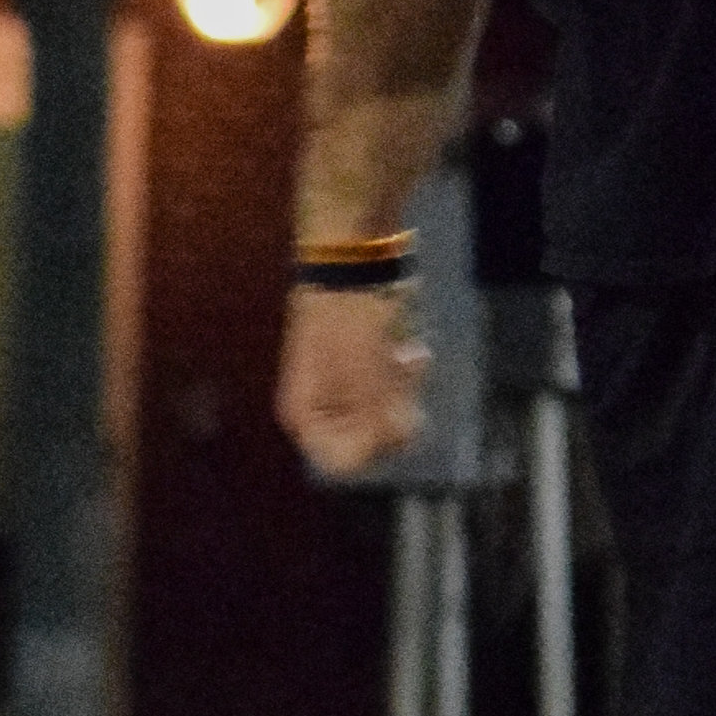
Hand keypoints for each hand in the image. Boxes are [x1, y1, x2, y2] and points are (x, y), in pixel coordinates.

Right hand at [276, 284, 429, 477]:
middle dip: (394, 414)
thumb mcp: (368, 375)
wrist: (353, 254)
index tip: (393, 415)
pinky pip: (389, 390)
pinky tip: (409, 351)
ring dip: (403, 393)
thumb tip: (392, 443)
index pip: (342, 462)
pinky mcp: (361, 365)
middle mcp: (318, 408)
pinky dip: (403, 376)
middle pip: (367, 441)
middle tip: (402, 377)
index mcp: (306, 415)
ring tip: (408, 359)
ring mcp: (340, 387)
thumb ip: (379, 421)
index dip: (374, 446)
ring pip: (385, 416)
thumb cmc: (353, 317)